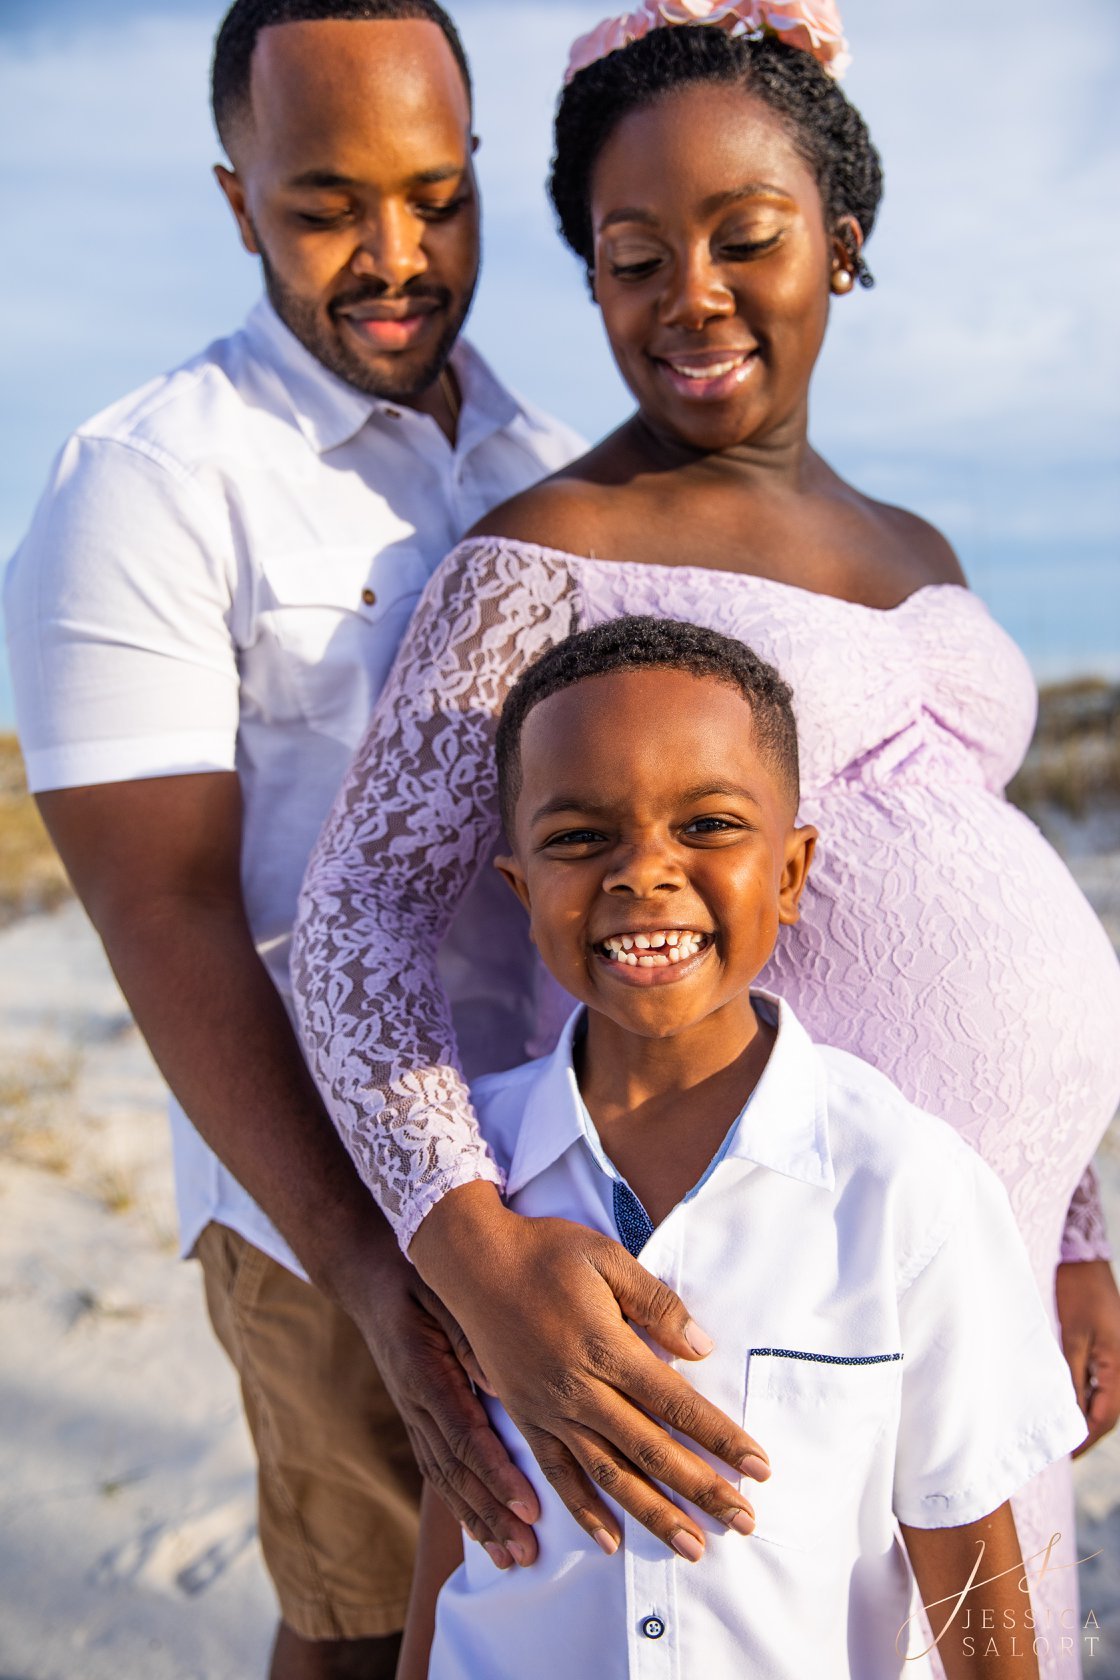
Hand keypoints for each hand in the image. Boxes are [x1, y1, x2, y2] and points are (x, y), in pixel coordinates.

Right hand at [338, 1231, 542, 1571]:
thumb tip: (500, 1383)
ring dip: (477, 1519)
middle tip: (527, 1553)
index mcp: (422, 1372)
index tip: (529, 1506)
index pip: (463, 1435)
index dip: (496, 1475)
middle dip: (492, 1514)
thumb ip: (467, 1335)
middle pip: (455, 1471)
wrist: (366, 1273)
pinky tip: (480, 1531)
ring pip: (444, 1477)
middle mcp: (413, 1401)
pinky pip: (436, 1467)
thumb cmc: (412, 1273)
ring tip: (511, 1558)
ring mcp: (411, 1411)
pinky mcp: (414, 1414)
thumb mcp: (439, 1290)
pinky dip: (458, 1502)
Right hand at [411, 1183, 769, 1561]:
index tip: (760, 1467)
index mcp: (605, 1347)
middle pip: (650, 1450)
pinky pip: (556, 1474)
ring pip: (608, 1475)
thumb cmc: (546, 1252)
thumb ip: (656, 1302)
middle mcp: (578, 1389)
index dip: (721, 1438)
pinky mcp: (524, 1417)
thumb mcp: (606, 1257)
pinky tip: (610, 1541)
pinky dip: (583, 1510)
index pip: (677, 1404)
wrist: (473, 1261)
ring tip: (692, 1548)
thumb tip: (702, 1348)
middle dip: (702, 1489)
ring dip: (653, 1514)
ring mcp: (548, 1409)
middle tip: (744, 1522)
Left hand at [1055, 1258, 1119, 1455]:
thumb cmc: (1077, 1292)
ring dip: (1088, 1415)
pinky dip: (1088, 1396)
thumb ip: (1072, 1376)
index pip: (1105, 1417)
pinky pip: (1104, 1383)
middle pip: (1109, 1413)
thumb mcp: (1071, 1336)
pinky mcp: (1111, 1351)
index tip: (1066, 1455)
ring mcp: (1119, 1358)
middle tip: (1063, 1450)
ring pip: (1107, 1399)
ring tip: (1065, 1431)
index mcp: (1119, 1367)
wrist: (1084, 1260)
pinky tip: (1071, 1401)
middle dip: (1088, 1433)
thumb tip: (1072, 1414)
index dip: (1086, 1439)